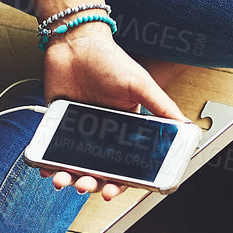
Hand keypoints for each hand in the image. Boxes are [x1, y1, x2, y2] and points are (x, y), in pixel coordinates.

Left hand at [41, 23, 185, 200]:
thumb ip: (162, 107)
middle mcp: (103, 135)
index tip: (112, 191)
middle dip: (92, 183)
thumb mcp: (140, 84)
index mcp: (125, 131)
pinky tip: (47, 171)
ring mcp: (79, 132)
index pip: (125, 166)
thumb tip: (186, 126)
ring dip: (69, 178)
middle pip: (98, 171)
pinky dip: (48, 165)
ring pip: (74, 166)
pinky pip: (52, 152)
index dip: (120, 182)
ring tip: (63, 180)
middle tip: (86, 186)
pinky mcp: (58, 125)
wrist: (74, 42)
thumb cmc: (109, 60)